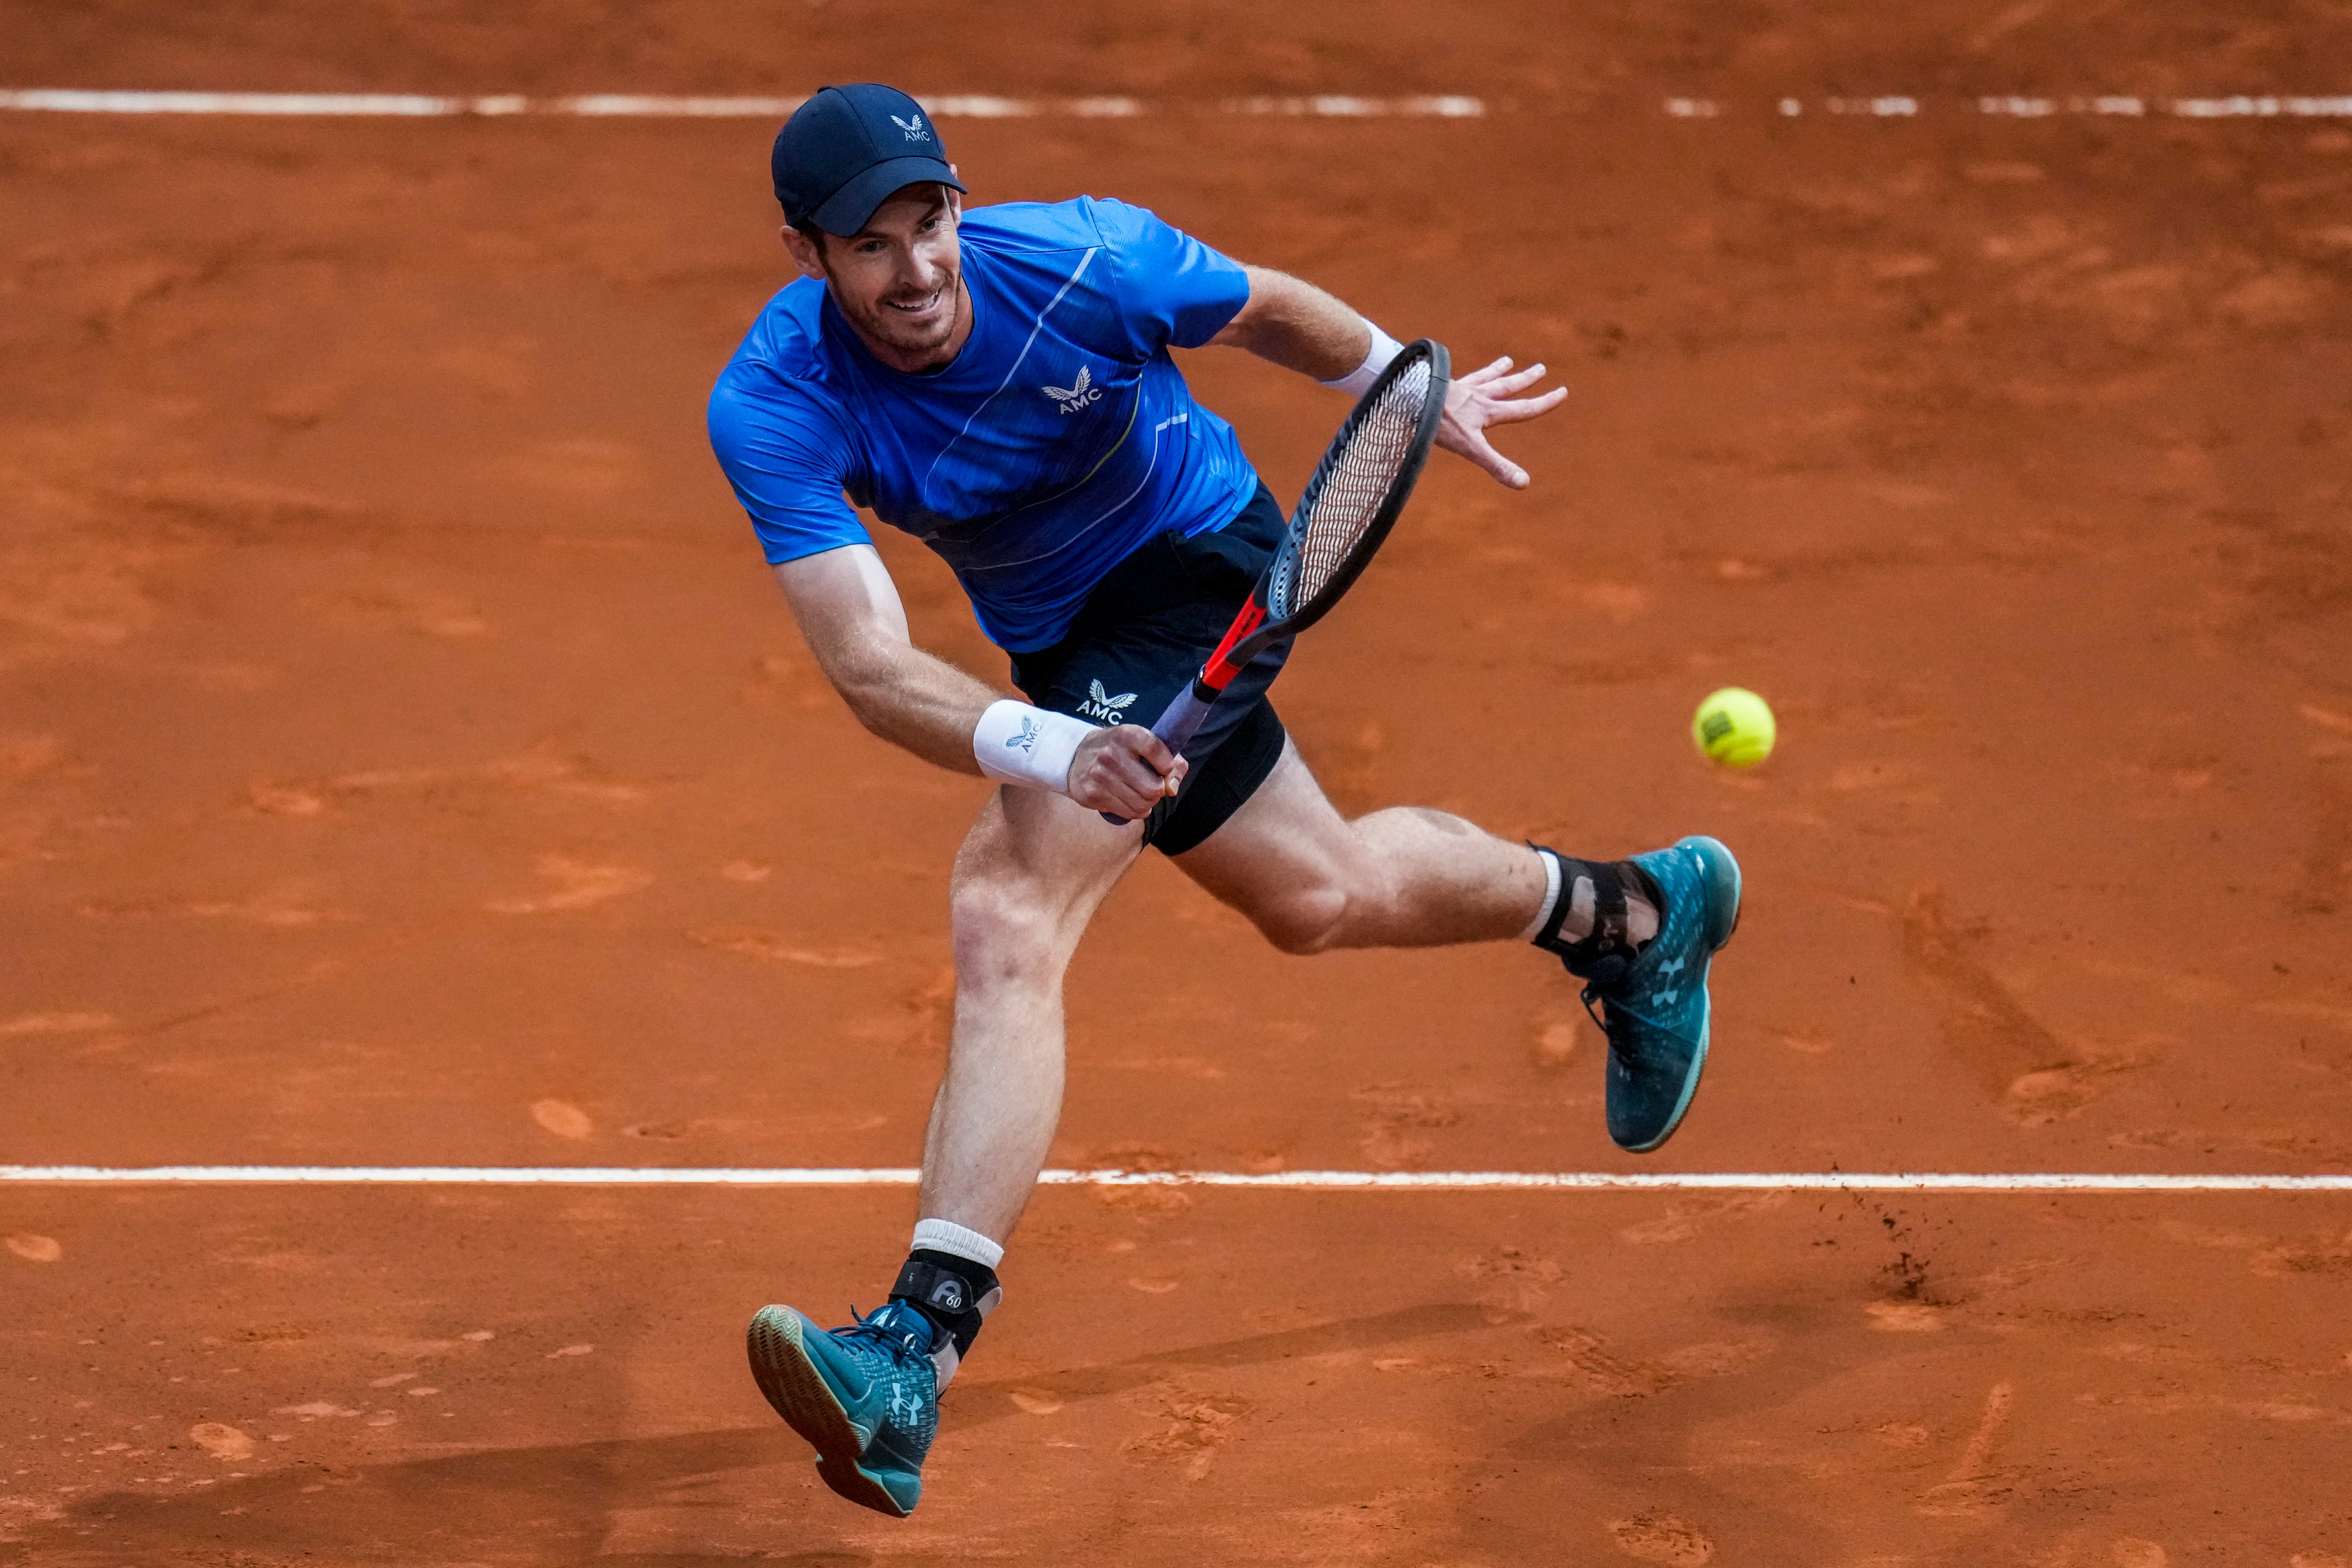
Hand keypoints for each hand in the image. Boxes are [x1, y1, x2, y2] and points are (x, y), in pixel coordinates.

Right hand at [1066, 724, 1187, 819]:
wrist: (1076, 755)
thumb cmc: (1120, 750)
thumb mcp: (1143, 743)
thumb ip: (1171, 760)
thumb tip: (1173, 787)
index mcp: (1127, 735)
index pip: (1159, 753)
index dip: (1169, 767)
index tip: (1165, 769)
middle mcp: (1111, 754)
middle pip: (1153, 788)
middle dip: (1158, 791)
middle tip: (1153, 785)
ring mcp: (1099, 775)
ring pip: (1142, 804)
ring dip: (1148, 803)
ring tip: (1141, 794)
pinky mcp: (1092, 794)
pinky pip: (1128, 813)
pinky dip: (1135, 811)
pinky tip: (1129, 800)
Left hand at [1435, 355, 1566, 489]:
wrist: (1412, 399)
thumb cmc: (1441, 424)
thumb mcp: (1472, 448)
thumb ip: (1497, 465)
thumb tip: (1524, 483)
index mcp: (1488, 411)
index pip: (1523, 408)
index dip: (1544, 402)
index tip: (1562, 392)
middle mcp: (1477, 396)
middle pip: (1507, 387)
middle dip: (1526, 380)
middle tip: (1541, 368)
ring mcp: (1459, 388)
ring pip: (1485, 377)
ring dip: (1498, 370)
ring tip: (1507, 360)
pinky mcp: (1441, 385)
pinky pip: (1456, 377)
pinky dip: (1462, 374)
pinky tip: (1456, 369)